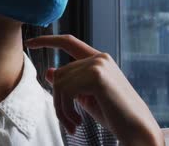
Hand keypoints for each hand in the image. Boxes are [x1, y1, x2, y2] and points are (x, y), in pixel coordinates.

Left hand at [24, 34, 164, 145]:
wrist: (138, 130)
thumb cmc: (115, 116)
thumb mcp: (86, 98)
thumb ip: (70, 84)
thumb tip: (49, 71)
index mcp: (99, 60)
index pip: (69, 42)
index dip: (47, 40)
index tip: (30, 42)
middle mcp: (99, 57)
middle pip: (60, 73)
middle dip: (58, 101)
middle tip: (69, 123)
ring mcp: (98, 64)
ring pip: (60, 83)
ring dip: (61, 109)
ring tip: (73, 124)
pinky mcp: (97, 76)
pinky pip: (65, 91)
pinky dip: (65, 110)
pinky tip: (77, 123)